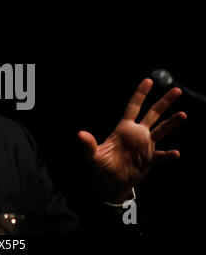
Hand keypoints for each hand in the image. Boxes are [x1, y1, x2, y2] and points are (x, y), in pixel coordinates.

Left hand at [78, 78, 186, 202]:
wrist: (111, 182)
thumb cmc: (101, 165)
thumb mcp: (93, 155)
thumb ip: (89, 144)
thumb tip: (80, 134)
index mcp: (124, 128)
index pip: (133, 106)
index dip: (140, 94)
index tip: (149, 80)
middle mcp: (137, 133)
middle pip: (153, 114)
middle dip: (164, 102)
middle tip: (176, 90)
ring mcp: (145, 145)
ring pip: (162, 130)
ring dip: (172, 123)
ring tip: (183, 114)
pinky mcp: (150, 159)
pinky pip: (162, 155)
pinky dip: (168, 155)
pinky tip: (175, 153)